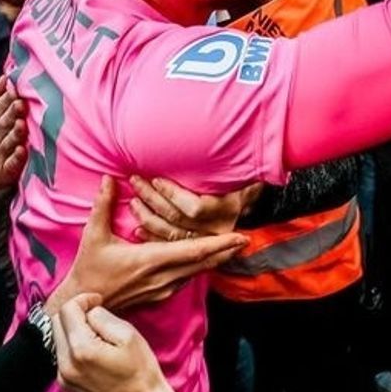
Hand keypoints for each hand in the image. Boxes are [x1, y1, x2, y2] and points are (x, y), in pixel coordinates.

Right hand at [0, 79, 25, 188]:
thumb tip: (5, 77)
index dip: (6, 99)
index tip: (14, 90)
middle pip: (3, 123)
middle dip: (11, 113)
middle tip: (20, 104)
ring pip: (8, 141)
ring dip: (15, 133)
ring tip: (21, 124)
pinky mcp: (4, 170)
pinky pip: (11, 164)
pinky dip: (16, 158)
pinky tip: (22, 150)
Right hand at [50, 177, 246, 313]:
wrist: (83, 302)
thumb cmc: (88, 268)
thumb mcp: (93, 234)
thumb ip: (103, 204)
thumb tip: (109, 178)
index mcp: (150, 259)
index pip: (194, 250)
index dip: (220, 244)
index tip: (240, 237)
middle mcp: (162, 277)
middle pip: (203, 263)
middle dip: (225, 251)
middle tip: (246, 239)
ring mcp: (162, 289)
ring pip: (196, 273)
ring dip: (214, 260)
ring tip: (231, 248)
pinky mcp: (159, 296)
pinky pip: (185, 280)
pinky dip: (199, 268)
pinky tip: (205, 261)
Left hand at [51, 293, 180, 391]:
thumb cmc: (140, 370)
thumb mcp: (127, 334)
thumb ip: (101, 317)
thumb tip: (88, 311)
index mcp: (82, 349)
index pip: (67, 310)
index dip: (83, 300)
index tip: (97, 301)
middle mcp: (66, 364)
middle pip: (57, 322)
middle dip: (75, 313)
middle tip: (96, 316)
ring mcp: (63, 377)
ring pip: (58, 338)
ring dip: (73, 330)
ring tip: (97, 336)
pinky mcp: (65, 384)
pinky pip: (62, 355)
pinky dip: (73, 347)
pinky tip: (92, 352)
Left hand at [127, 175, 258, 240]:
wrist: (255, 220)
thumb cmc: (247, 188)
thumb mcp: (245, 176)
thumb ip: (236, 164)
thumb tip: (234, 140)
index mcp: (227, 211)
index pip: (195, 208)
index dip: (174, 194)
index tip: (157, 179)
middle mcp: (215, 230)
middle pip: (176, 218)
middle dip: (152, 199)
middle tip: (136, 181)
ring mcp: (204, 242)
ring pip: (169, 233)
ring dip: (147, 216)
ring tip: (134, 200)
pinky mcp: (194, 251)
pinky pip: (168, 246)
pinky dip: (152, 237)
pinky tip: (138, 228)